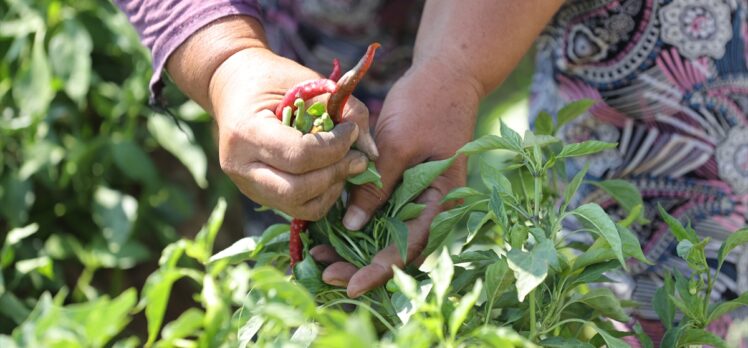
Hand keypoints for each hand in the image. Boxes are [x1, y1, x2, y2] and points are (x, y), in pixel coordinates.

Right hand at [167, 17, 376, 219]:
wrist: (233, 86)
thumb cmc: (272, 79)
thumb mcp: (308, 81)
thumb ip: (345, 108)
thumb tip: (371, 152)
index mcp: (246, 131)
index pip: (299, 155)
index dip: (335, 148)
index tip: (352, 131)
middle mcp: (240, 165)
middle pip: (297, 190)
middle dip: (335, 174)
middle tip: (357, 158)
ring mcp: (246, 185)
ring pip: (298, 206)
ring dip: (331, 190)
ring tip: (344, 165)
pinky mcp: (258, 195)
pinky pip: (297, 208)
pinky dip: (321, 196)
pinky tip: (330, 174)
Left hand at [310, 61, 480, 296]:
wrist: (446, 73)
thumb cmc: (427, 104)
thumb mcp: (399, 144)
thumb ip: (378, 186)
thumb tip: (353, 226)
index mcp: (442, 200)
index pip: (409, 248)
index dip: (379, 270)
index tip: (350, 286)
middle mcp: (432, 205)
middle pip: (398, 249)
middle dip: (362, 265)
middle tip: (326, 274)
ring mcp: (419, 195)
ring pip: (388, 235)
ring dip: (357, 249)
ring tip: (321, 258)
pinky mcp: (406, 183)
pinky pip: (383, 212)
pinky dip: (360, 223)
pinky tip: (333, 230)